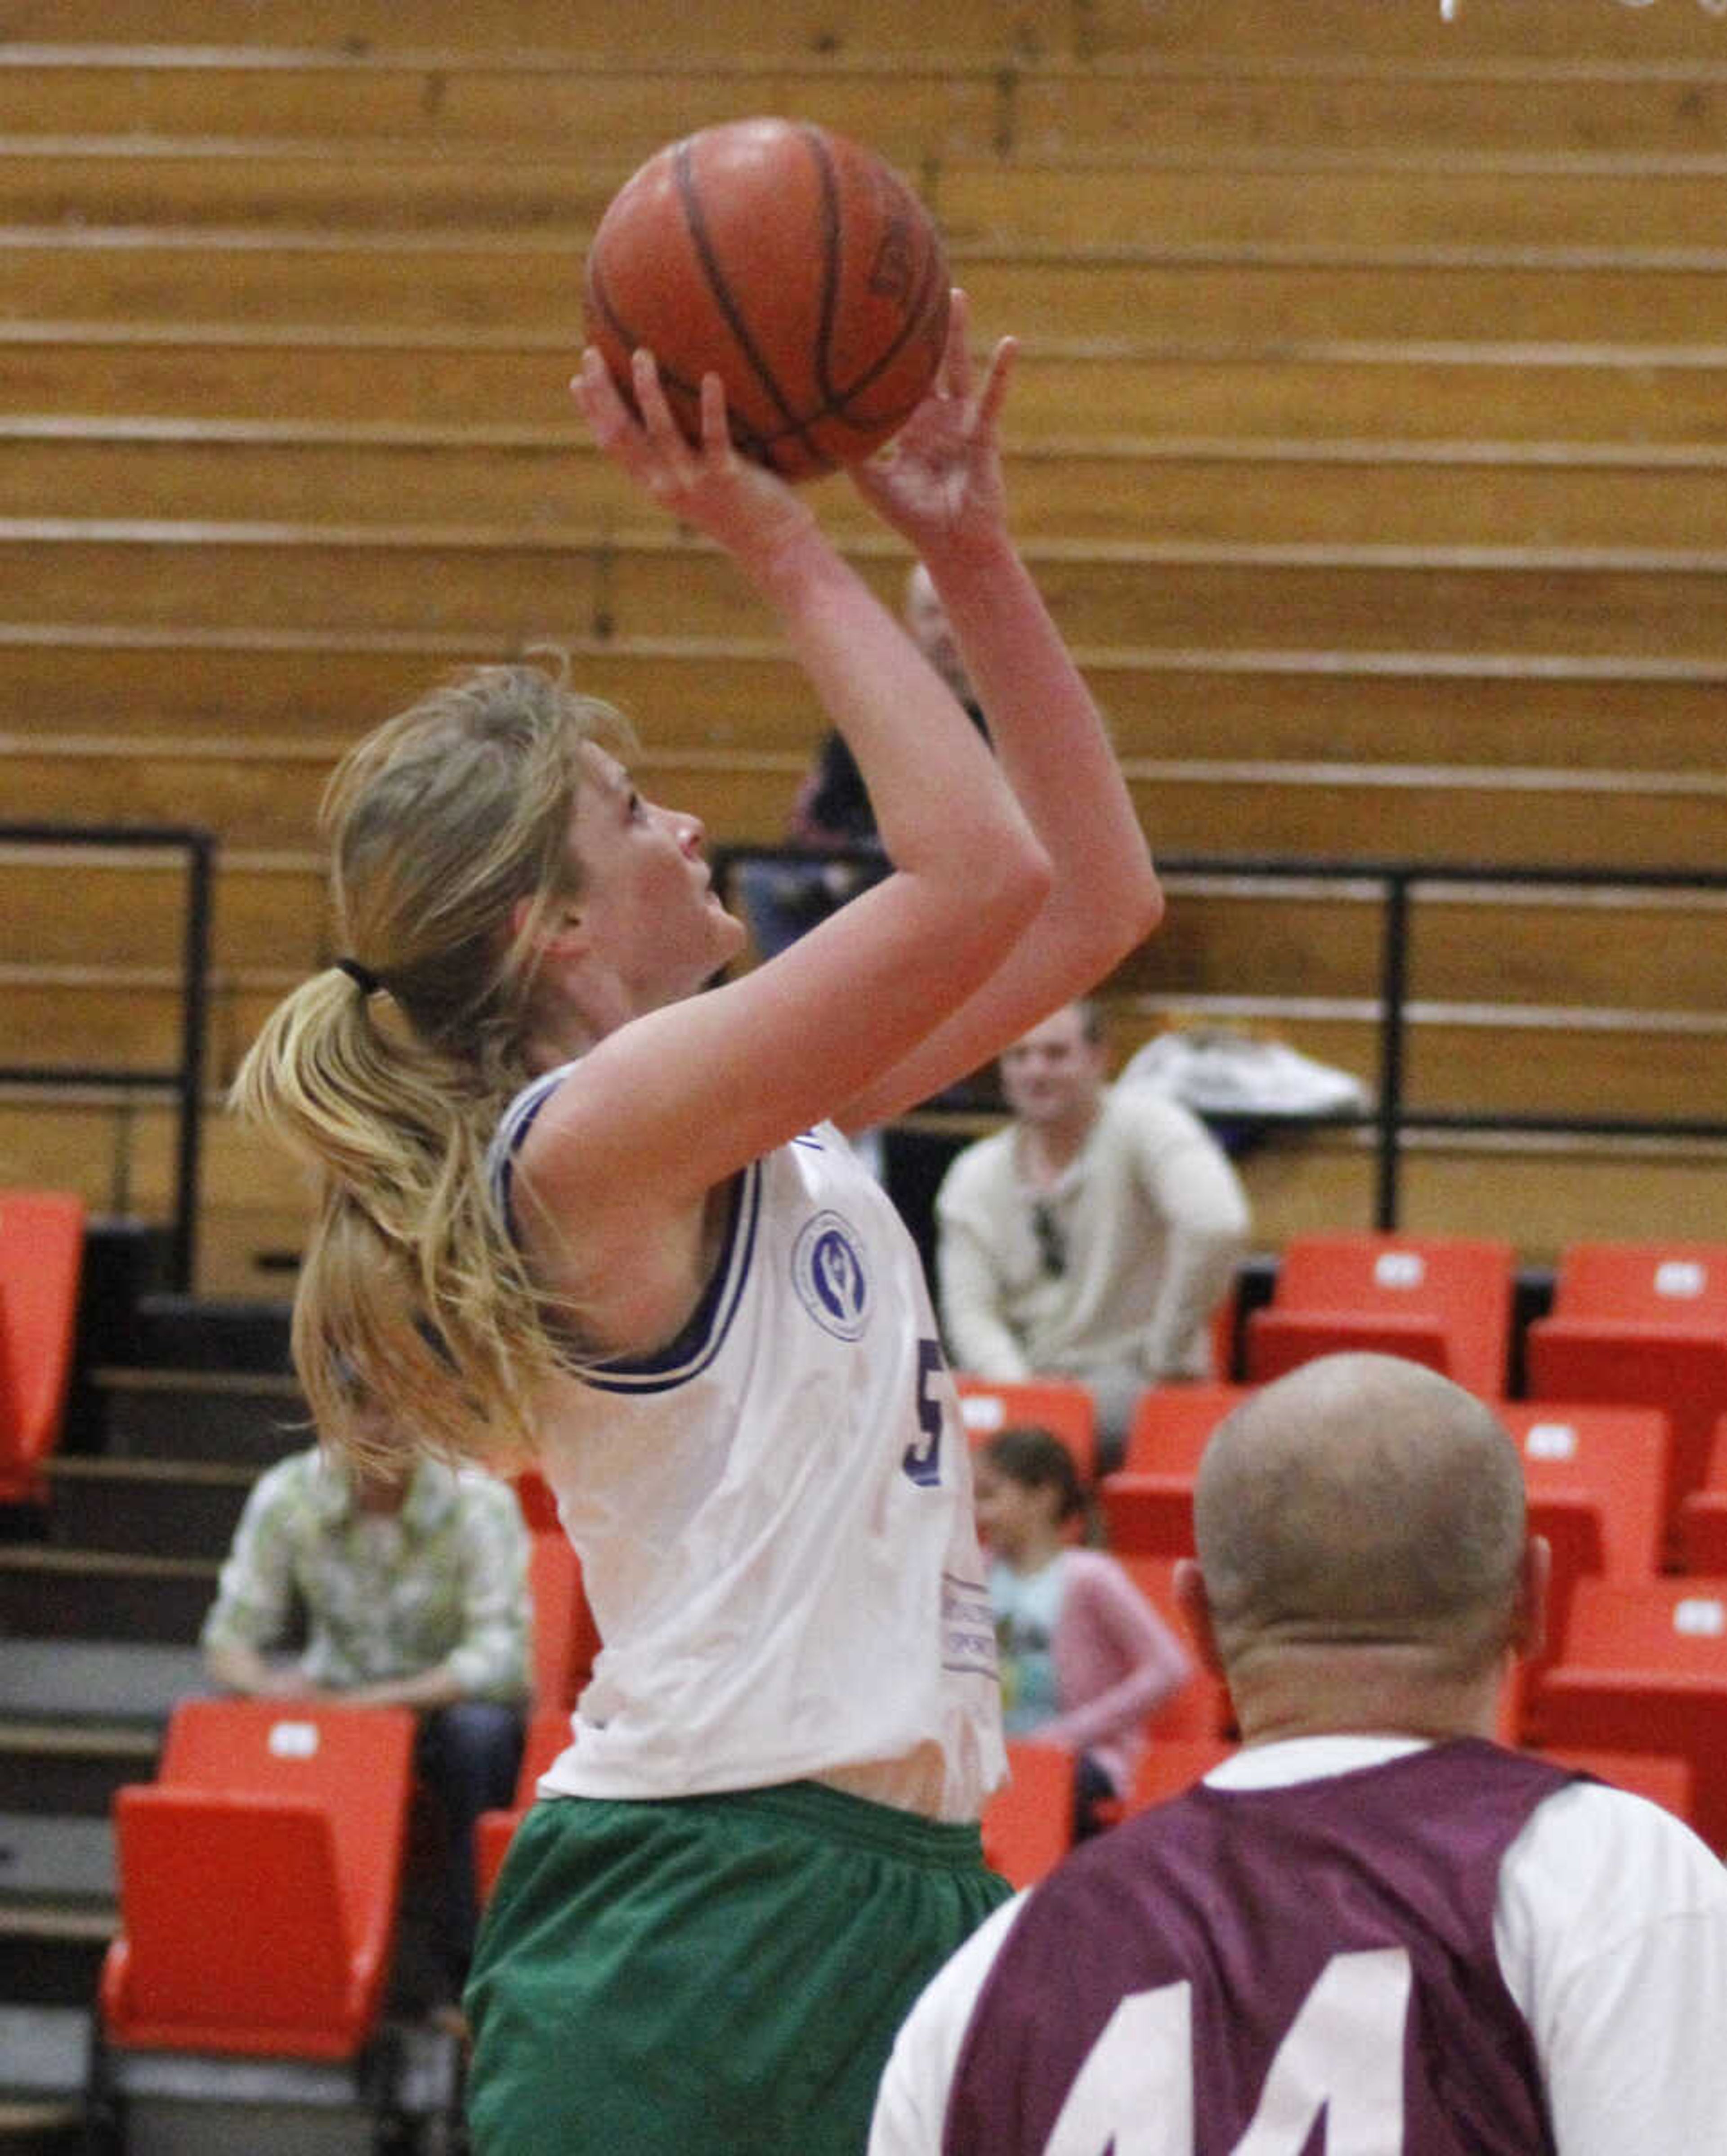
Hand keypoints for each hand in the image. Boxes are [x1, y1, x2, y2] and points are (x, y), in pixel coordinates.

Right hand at [574, 347, 817, 578]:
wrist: (772, 547)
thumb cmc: (738, 509)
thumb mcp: (697, 486)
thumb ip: (679, 458)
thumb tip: (671, 420)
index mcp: (654, 484)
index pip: (611, 444)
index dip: (592, 412)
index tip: (577, 379)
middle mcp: (665, 484)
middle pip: (622, 432)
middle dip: (603, 392)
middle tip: (592, 353)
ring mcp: (694, 481)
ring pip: (661, 430)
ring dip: (647, 390)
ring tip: (641, 354)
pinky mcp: (727, 477)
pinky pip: (715, 436)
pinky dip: (712, 407)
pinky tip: (711, 377)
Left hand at [848, 289, 1015, 559]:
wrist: (951, 544)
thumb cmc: (913, 519)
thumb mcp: (871, 484)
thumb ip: (848, 456)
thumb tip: (812, 432)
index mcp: (908, 425)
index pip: (892, 382)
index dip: (879, 354)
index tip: (861, 318)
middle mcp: (935, 416)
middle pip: (923, 363)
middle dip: (916, 329)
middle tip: (903, 286)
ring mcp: (961, 421)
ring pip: (956, 368)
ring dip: (958, 333)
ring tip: (955, 294)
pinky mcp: (984, 432)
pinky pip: (994, 398)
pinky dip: (1003, 372)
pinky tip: (1011, 343)